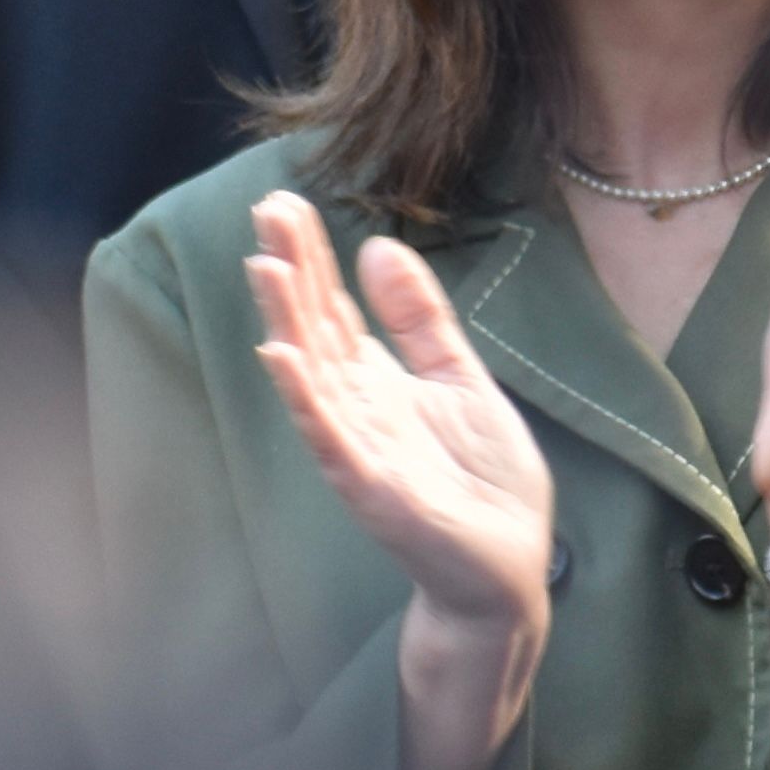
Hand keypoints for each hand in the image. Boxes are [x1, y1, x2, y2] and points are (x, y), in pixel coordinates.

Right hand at [246, 191, 552, 640]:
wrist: (506, 568)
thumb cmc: (481, 479)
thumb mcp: (461, 378)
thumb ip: (420, 320)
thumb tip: (379, 247)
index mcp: (379, 382)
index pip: (335, 309)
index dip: (311, 258)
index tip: (283, 200)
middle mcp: (357, 410)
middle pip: (315, 329)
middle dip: (290, 272)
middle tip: (265, 210)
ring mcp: (358, 449)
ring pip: (313, 376)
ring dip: (286, 321)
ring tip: (264, 265)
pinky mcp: (371, 489)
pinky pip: (331, 438)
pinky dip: (306, 399)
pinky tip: (283, 358)